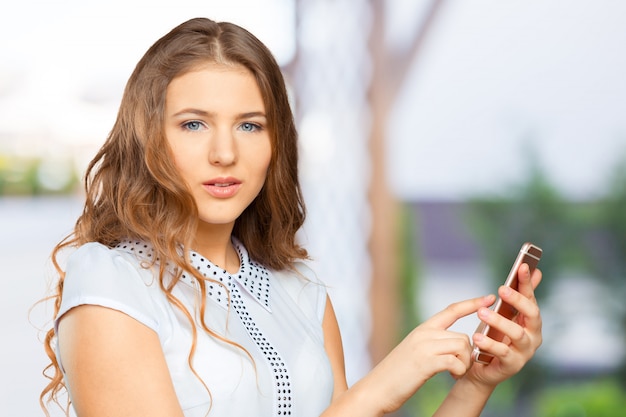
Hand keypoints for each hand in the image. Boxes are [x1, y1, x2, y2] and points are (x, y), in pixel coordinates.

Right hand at [368, 295, 495, 413]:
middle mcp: (423, 333)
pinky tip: (452, 377)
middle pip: (463, 336)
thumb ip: (432, 343)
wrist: (376, 389)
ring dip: (465, 364)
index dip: (472, 303)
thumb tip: (456, 344)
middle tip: (460, 369)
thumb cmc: (397, 375)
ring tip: (455, 374)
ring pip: (462, 347)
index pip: (452, 310)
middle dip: (468, 355)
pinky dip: (459, 371)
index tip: (489, 298)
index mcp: (422, 329)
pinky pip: (456, 361)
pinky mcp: (426, 362)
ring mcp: (424, 347)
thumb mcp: (415, 352)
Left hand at [466, 263, 542, 386]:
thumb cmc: (495, 337)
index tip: (522, 266)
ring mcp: (525, 352)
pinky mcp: (513, 365)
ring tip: (482, 313)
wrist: (482, 368)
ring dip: (499, 321)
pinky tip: (477, 337)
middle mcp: (533, 336)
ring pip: (517, 333)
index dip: (527, 283)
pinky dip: (489, 344)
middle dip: (517, 300)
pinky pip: (502, 352)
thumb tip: (535, 270)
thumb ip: (519, 294)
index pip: (531, 298)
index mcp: (531, 322)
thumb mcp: (505, 314)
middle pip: (532, 315)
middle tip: (501, 289)